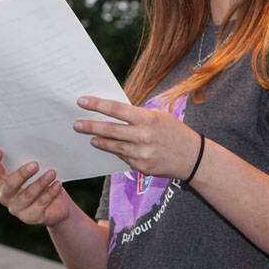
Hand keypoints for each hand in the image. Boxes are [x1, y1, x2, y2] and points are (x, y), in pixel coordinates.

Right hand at [0, 148, 70, 226]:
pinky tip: (57, 184)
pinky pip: (40, 204)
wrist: (58, 207)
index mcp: (3, 181)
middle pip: (10, 185)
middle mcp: (6, 196)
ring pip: (27, 195)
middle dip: (22, 174)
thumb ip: (30, 162)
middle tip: (35, 164)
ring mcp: (16, 209)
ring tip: (52, 172)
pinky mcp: (29, 217)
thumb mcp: (36, 171)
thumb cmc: (44, 182)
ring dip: (41, 183)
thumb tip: (37, 147)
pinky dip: (50, 193)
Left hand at [73, 96, 201, 180]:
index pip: (116, 110)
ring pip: (113, 146)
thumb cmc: (174, 132)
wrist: (192, 157)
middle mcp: (143, 136)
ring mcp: (141, 153)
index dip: (97, 105)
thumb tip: (113, 113)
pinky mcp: (141, 167)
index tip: (82, 101)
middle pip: (110, 130)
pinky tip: (110, 147)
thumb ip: (137, 115)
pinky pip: (123, 157)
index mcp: (147, 119)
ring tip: (90, 137)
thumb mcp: (159, 116)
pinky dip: (116, 151)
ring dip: (100, 141)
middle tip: (76, 124)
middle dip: (90, 126)